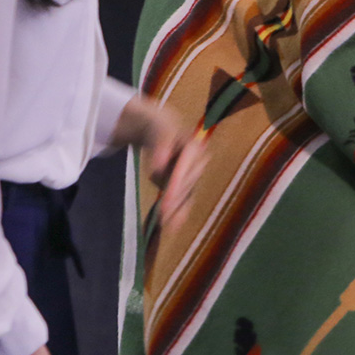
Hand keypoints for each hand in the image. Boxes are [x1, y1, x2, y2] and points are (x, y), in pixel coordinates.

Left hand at [113, 93, 205, 228]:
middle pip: (187, 184)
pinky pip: (185, 199)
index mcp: (193, 145)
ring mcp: (194, 174)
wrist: (159, 128)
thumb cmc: (158, 127)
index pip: (185, 168)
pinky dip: (180, 213)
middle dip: (175, 200)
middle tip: (162, 215)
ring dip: (178, 210)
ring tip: (167, 226)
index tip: (166, 202)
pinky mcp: (187, 184)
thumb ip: (160, 145)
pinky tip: (174, 227)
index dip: (176, 185)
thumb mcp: (156, 129)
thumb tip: (159, 167)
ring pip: (187, 194)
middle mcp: (199, 161)